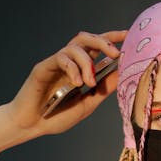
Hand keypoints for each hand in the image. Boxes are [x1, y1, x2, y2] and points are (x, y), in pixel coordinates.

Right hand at [6, 30, 126, 136]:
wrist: (32, 125)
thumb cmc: (57, 115)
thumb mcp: (88, 103)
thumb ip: (103, 89)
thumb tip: (122, 74)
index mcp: (80, 69)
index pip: (97, 47)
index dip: (112, 38)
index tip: (128, 35)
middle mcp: (69, 62)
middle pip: (86, 39)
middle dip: (103, 42)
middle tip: (116, 53)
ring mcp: (56, 63)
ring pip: (75, 46)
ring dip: (87, 62)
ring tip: (89, 83)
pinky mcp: (44, 67)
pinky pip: (61, 58)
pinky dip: (72, 68)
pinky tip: (76, 83)